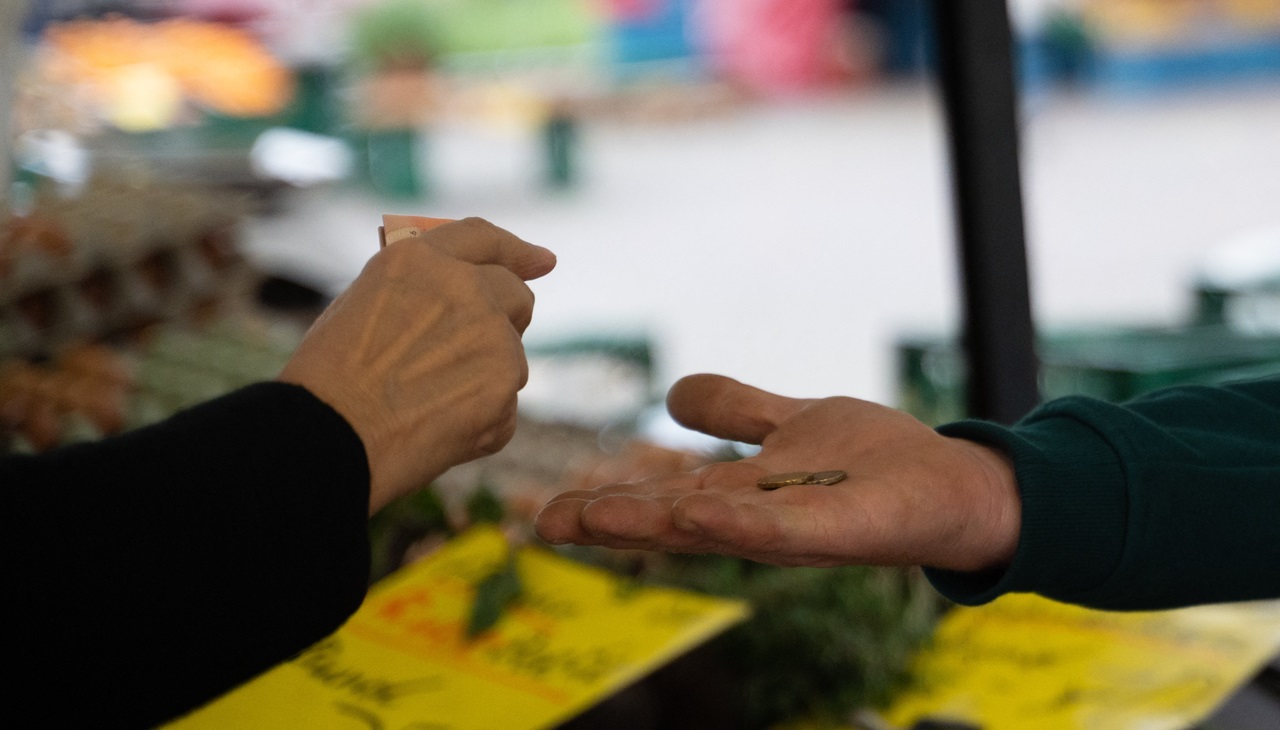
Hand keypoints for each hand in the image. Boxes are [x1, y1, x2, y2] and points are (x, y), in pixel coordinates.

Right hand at [279, 218, 555, 513]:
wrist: (328, 438)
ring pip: (511, 359)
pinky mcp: (505, 389)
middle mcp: (467, 289)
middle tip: (476, 353)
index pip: (483, 239)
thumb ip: (420, 292)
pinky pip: (504, 407)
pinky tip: (435, 431)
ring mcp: (493, 338)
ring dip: (484, 380)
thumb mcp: (363, 305)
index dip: (517, 250)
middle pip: (517, 297)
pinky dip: (481, 422)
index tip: (543, 261)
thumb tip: (466, 297)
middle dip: (506, 320)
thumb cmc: (331, 380)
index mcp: (422, 260)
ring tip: (424, 405)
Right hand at [535, 374, 1020, 571]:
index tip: (542, 514)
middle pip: (672, 521)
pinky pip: (784, 527)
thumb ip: (736, 410)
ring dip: (653, 524)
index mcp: (741, 494)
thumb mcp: (790, 423)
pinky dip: (740, 520)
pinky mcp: (839, 529)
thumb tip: (671, 394)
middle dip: (609, 523)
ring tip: (594, 518)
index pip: (660, 499)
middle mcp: (757, 518)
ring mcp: (795, 529)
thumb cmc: (875, 463)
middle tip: (544, 524)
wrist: (955, 484)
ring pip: (713, 528)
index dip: (604, 505)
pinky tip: (698, 509)